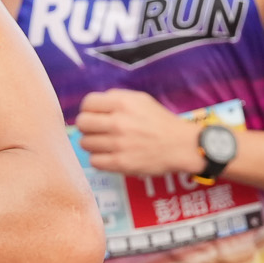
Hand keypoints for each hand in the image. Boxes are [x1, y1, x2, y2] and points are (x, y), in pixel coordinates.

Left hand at [75, 87, 209, 177]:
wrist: (182, 146)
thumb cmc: (160, 122)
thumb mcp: (141, 100)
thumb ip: (116, 98)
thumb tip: (93, 105)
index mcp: (122, 103)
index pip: (87, 103)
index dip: (88, 109)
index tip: (94, 116)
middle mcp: (118, 122)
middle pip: (82, 123)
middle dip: (87, 127)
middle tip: (97, 131)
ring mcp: (118, 144)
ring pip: (85, 143)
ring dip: (93, 144)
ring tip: (106, 145)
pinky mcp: (121, 164)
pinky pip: (94, 161)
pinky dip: (100, 159)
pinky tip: (110, 156)